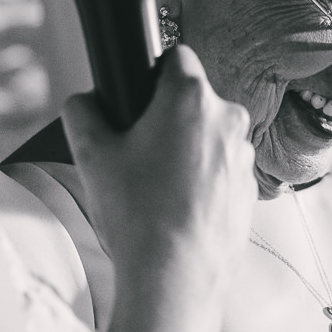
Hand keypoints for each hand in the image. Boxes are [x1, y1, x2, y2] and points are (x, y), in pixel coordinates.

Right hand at [64, 45, 255, 295]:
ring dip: (186, 150)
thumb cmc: (137, 212)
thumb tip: (86, 101)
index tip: (138, 99)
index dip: (152, 72)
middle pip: (192, 99)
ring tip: (156, 188)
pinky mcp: (250, 190)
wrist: (176, 276)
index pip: (176, 56)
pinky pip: (221, 171)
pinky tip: (176, 208)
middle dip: (166, 117)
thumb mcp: (90, 153)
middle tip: (137, 152)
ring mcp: (244, 156)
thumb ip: (81, 111)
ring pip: (208, 137)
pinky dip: (202, 181)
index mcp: (191, 97)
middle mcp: (227, 119)